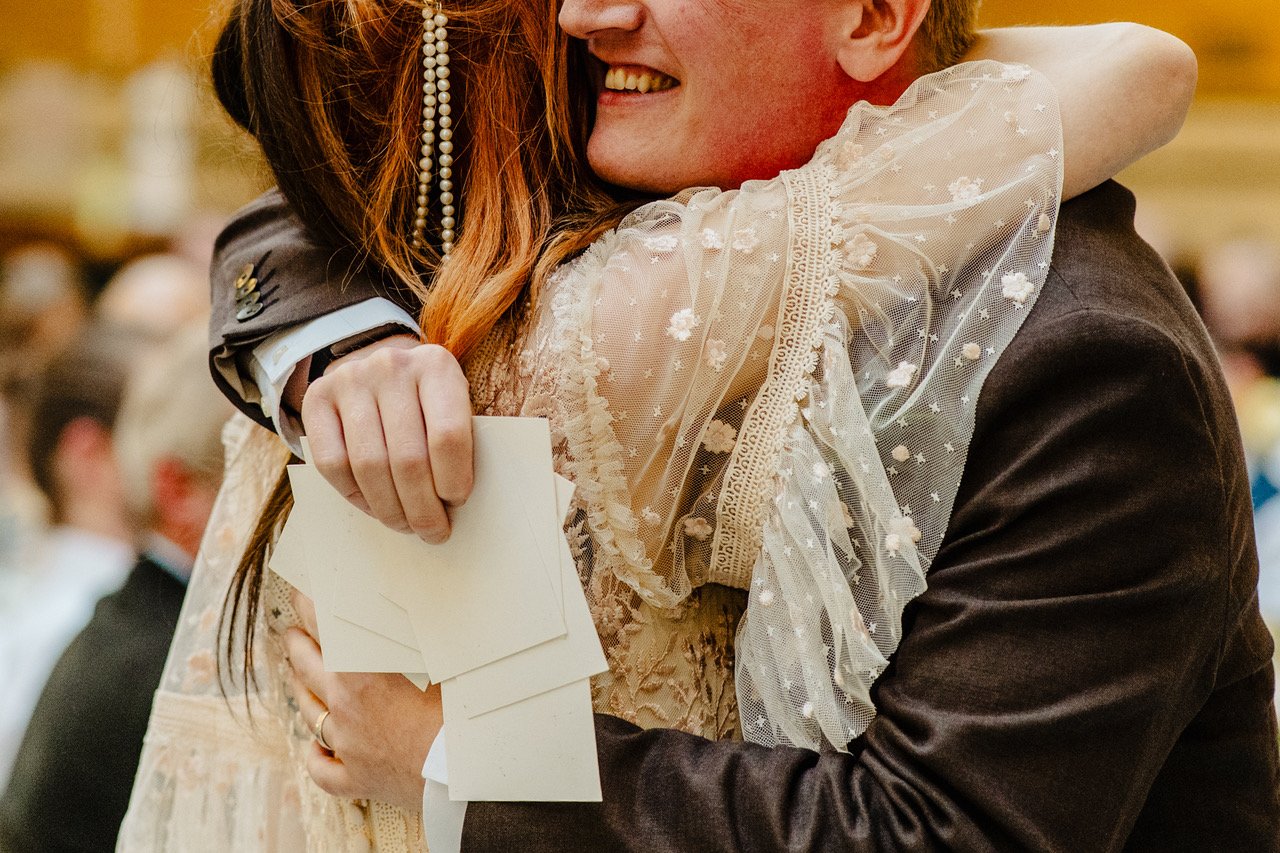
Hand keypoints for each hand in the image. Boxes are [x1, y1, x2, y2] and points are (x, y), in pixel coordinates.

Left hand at [285, 588, 442, 812]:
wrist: (460, 769)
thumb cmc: (454, 711)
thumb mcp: (436, 659)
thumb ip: (411, 634)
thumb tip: (409, 606)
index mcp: (361, 674)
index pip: (325, 630)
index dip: (310, 607)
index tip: (300, 594)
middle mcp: (345, 708)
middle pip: (307, 670)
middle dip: (297, 646)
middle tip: (292, 633)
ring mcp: (346, 746)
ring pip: (310, 715)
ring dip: (301, 692)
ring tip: (297, 678)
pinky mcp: (356, 779)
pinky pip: (323, 769)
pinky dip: (316, 756)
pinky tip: (315, 748)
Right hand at [299, 335, 473, 542]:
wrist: (379, 368)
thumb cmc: (427, 399)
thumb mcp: (453, 405)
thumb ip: (459, 441)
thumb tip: (452, 505)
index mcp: (436, 365)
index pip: (447, 435)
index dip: (453, 479)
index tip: (457, 502)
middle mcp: (391, 367)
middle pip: (407, 458)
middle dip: (422, 508)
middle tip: (433, 531)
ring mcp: (350, 380)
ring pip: (368, 465)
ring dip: (390, 509)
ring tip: (406, 524)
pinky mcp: (316, 398)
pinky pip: (332, 463)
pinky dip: (355, 496)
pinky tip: (375, 506)